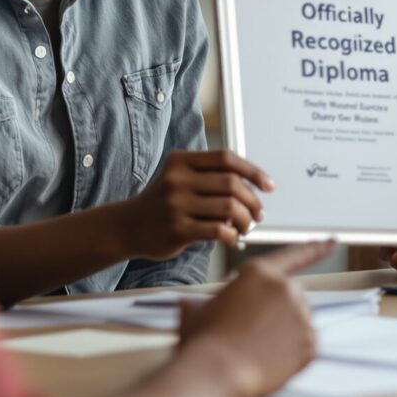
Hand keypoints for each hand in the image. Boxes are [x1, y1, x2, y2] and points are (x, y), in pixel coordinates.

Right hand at [122, 150, 272, 259]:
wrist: (127, 226)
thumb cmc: (162, 203)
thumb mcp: (179, 178)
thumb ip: (210, 177)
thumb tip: (253, 186)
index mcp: (181, 160)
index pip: (226, 158)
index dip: (253, 171)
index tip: (269, 186)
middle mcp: (178, 179)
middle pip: (232, 183)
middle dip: (253, 201)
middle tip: (258, 214)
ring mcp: (176, 204)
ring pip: (229, 208)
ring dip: (246, 220)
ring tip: (245, 227)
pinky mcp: (177, 228)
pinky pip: (219, 230)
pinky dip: (232, 235)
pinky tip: (231, 238)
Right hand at [176, 241, 331, 396]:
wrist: (214, 373)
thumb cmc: (202, 341)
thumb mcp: (195, 311)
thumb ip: (202, 303)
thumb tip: (187, 305)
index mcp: (259, 273)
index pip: (294, 255)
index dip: (314, 248)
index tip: (332, 241)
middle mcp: (285, 288)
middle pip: (290, 297)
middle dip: (277, 313)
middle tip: (251, 334)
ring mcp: (300, 315)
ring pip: (297, 322)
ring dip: (283, 333)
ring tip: (256, 349)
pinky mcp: (310, 342)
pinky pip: (304, 347)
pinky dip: (291, 355)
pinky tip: (269, 360)